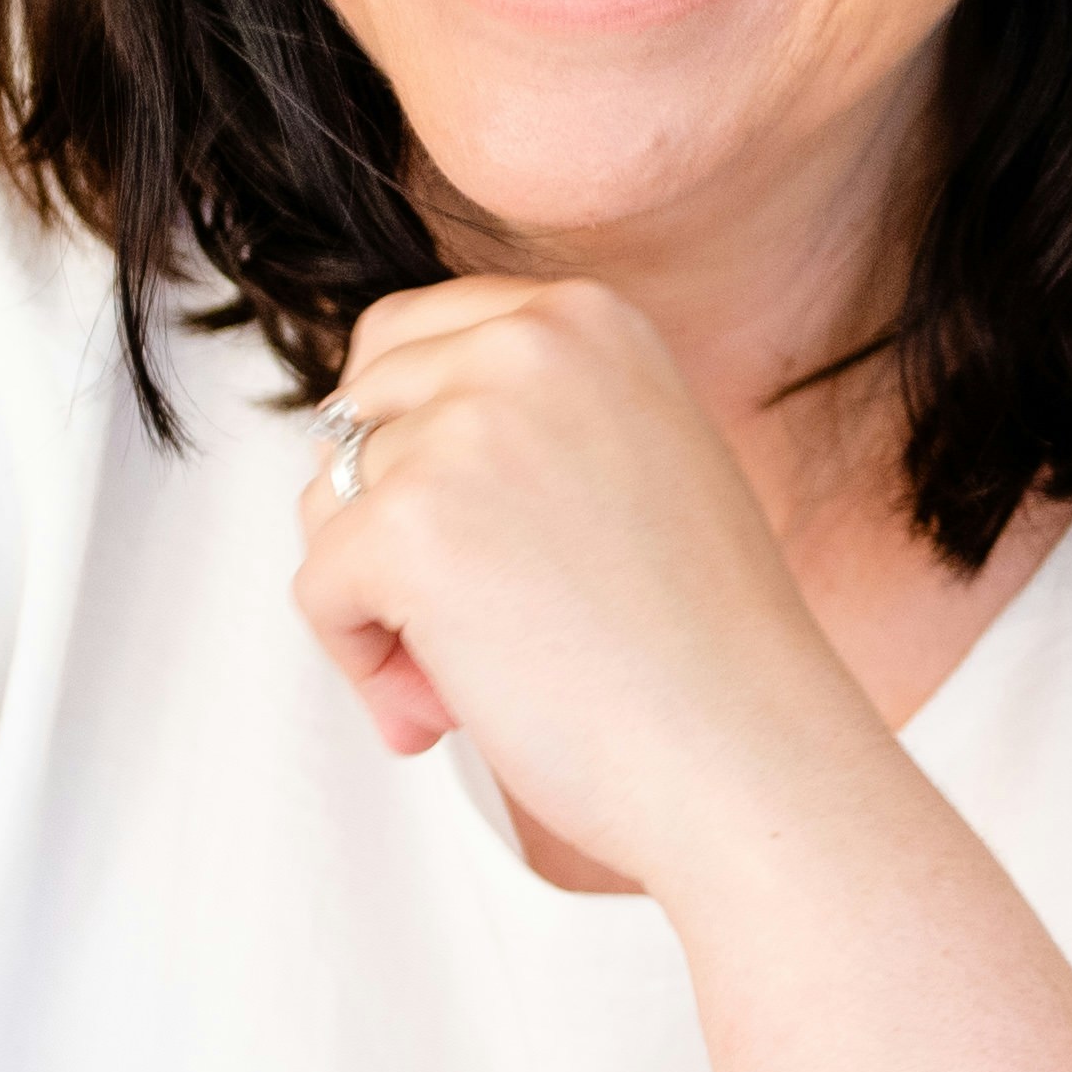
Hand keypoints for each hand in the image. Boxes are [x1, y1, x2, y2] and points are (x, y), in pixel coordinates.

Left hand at [288, 276, 865, 887]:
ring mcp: (467, 430)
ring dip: (375, 603)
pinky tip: (447, 706)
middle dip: (376, 518)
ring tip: (470, 677)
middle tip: (458, 620)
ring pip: (328, 504)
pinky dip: (361, 662)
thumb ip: (525, 422)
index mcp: (589, 316)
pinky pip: (318, 589)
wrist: (753, 755)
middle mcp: (529, 345)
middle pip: (353, 413)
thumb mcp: (636, 462)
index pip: (406, 335)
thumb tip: (349, 447)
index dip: (404, 441)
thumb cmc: (704, 647)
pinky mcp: (411, 526)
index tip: (459, 528)